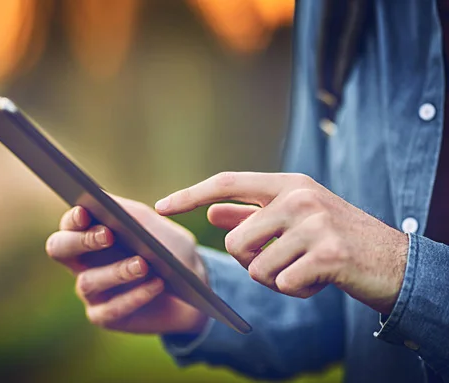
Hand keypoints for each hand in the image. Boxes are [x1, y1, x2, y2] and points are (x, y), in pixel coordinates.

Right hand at [46, 195, 209, 333]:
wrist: (192, 285)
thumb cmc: (168, 248)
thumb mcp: (155, 226)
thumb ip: (130, 214)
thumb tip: (105, 200)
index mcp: (89, 234)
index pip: (68, 224)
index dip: (73, 218)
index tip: (85, 212)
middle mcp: (82, 262)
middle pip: (58, 249)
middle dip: (80, 241)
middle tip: (108, 235)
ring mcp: (91, 291)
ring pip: (88, 282)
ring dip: (116, 271)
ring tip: (143, 264)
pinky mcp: (104, 316)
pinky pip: (111, 309)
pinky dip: (135, 296)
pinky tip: (156, 284)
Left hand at [155, 172, 408, 314]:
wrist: (393, 261)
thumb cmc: (335, 238)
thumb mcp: (293, 220)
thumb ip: (251, 215)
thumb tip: (212, 213)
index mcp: (287, 184)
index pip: (226, 183)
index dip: (190, 195)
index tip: (160, 206)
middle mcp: (298, 197)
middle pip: (235, 241)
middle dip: (250, 263)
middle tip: (281, 262)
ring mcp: (314, 223)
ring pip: (257, 268)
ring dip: (275, 280)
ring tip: (304, 270)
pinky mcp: (328, 253)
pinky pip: (283, 284)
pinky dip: (296, 291)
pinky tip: (319, 280)